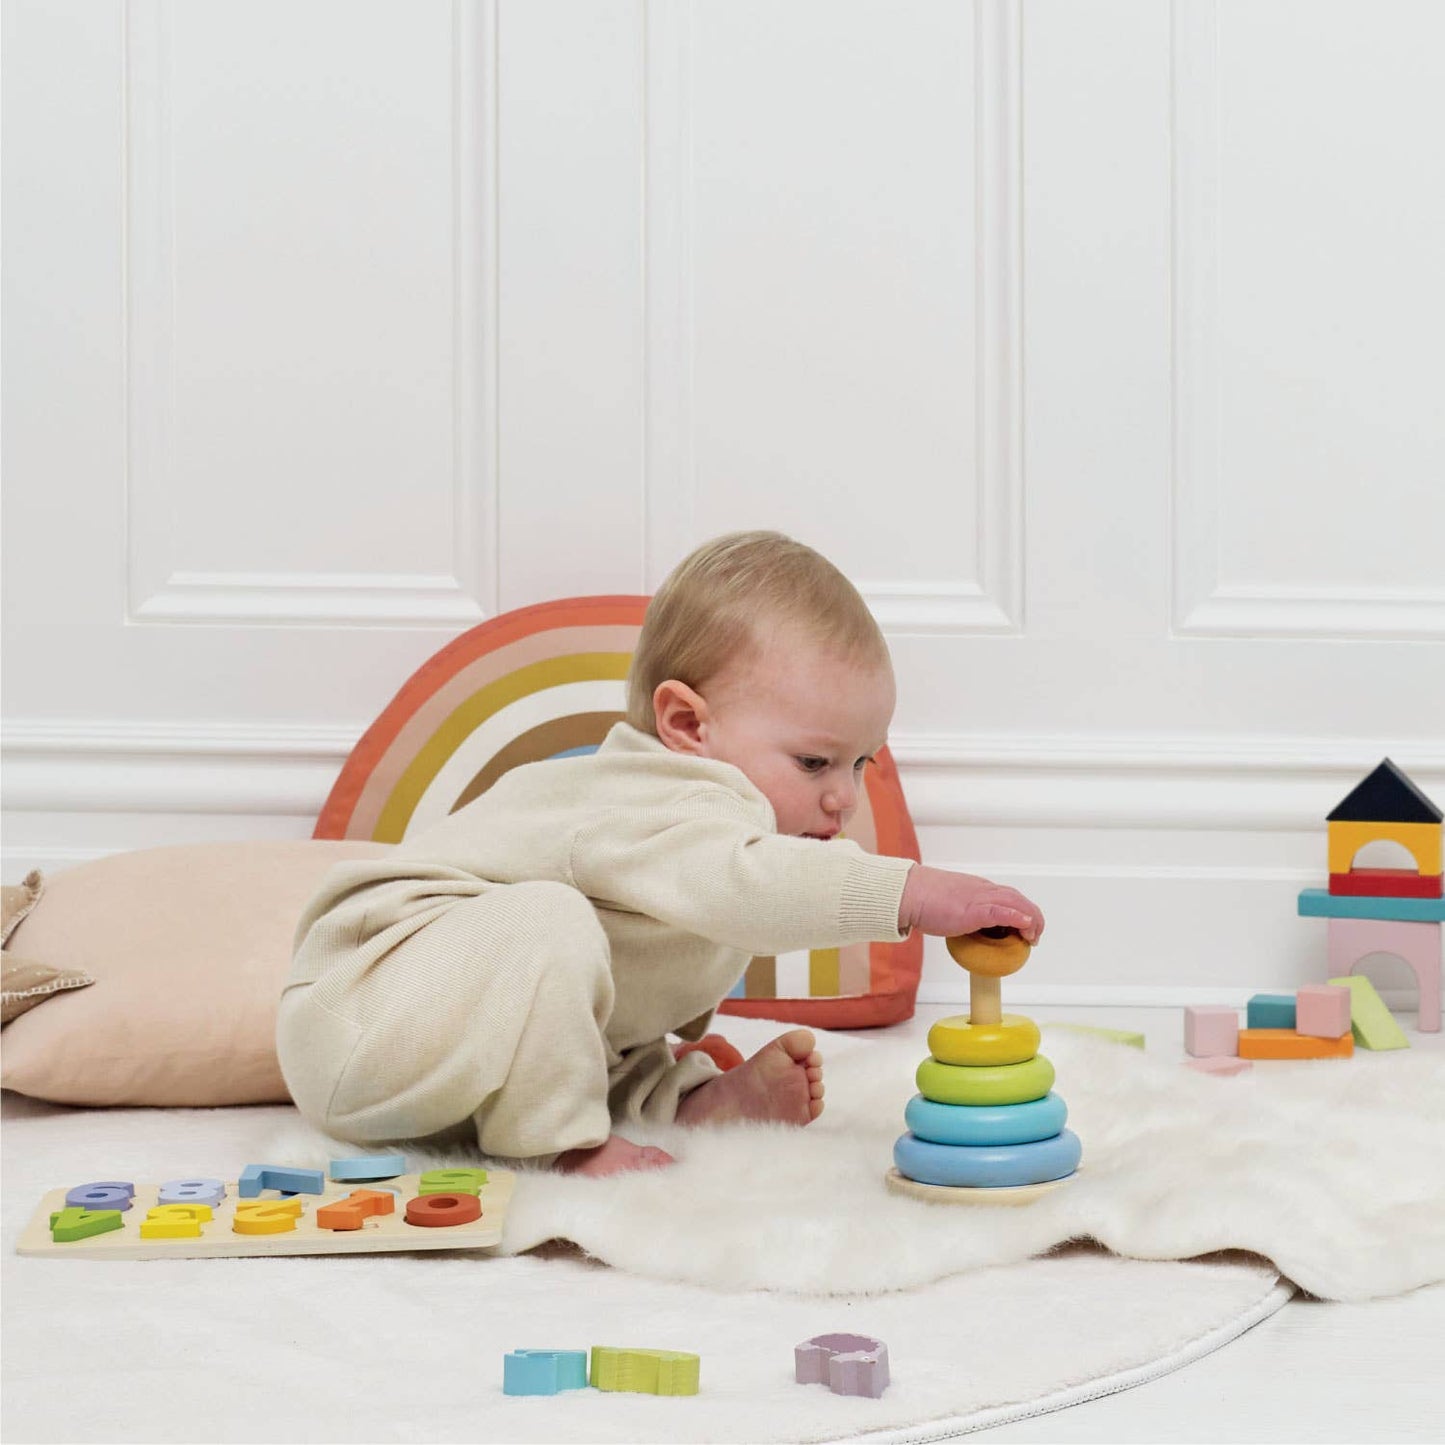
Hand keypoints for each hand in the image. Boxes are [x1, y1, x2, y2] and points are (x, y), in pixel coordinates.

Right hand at [897, 865, 1044, 943]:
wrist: (908, 892)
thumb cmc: (923, 898)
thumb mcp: (951, 902)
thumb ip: (963, 911)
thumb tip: (966, 927)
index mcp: (978, 888)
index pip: (1009, 895)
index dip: (1023, 910)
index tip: (1024, 927)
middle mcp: (983, 890)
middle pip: (1019, 898)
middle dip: (1034, 917)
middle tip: (1033, 936)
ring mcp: (979, 898)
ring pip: (1016, 903)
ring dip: (1031, 920)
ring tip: (1033, 936)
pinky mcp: (973, 910)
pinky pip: (1001, 912)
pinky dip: (1017, 917)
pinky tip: (1026, 925)